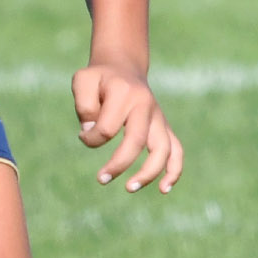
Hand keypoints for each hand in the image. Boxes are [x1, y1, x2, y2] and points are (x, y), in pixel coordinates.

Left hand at [72, 61, 183, 193]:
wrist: (123, 67)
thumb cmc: (99, 78)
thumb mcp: (82, 81)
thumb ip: (83, 105)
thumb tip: (92, 132)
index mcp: (124, 93)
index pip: (107, 127)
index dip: (91, 138)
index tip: (84, 136)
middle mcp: (146, 105)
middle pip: (137, 140)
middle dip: (119, 163)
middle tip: (101, 179)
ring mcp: (158, 117)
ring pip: (163, 149)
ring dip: (148, 172)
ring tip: (130, 188)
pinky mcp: (164, 127)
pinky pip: (176, 150)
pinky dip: (174, 170)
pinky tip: (164, 189)